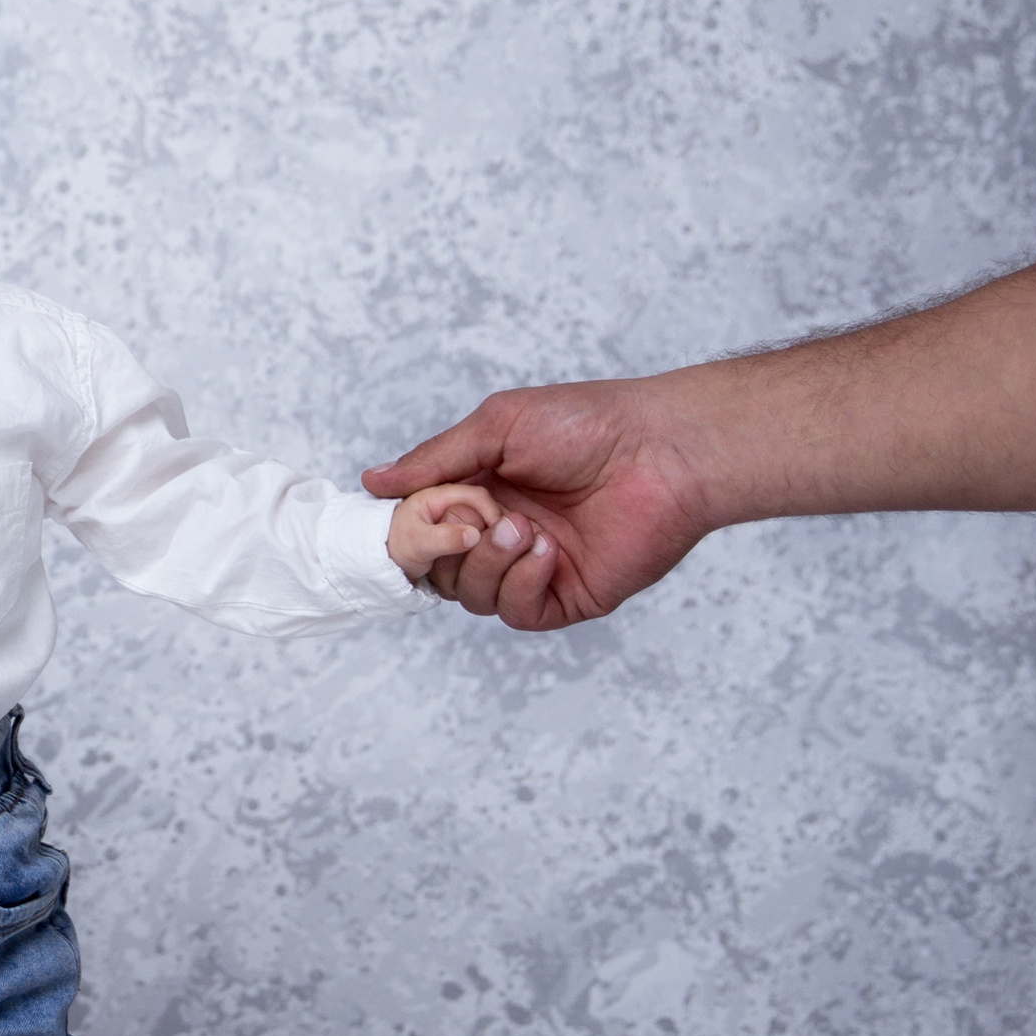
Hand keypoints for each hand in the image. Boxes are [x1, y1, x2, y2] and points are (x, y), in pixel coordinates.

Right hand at [363, 383, 716, 627]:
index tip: (410, 515)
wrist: (663, 451)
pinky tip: (546, 550)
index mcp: (482, 489)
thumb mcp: (497, 427)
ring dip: (486, 562)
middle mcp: (502, 531)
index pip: (422, 526)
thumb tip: (372, 482)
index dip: (410, 527)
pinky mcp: (566, 595)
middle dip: (444, 545)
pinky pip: (516, 611)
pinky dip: (519, 582)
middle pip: (439, 567)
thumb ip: (435, 460)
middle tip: (474, 515)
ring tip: (522, 527)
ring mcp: (533, 567)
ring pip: (472, 595)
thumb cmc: (588, 424)